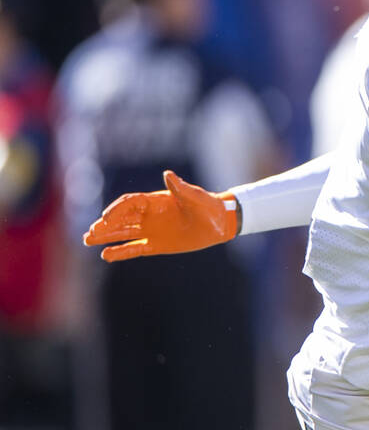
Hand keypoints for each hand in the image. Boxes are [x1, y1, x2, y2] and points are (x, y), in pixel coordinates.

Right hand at [82, 170, 238, 261]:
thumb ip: (180, 188)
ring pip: (123, 233)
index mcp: (155, 201)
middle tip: (89, 233)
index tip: (106, 218)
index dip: (116, 210)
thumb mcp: (195, 197)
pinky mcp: (157, 245)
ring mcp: (152, 230)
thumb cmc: (208, 205)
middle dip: (105, 225)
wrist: (220, 222)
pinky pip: (135, 249)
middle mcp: (149, 215)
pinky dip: (121, 252)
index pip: (129, 203)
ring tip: (87, 240)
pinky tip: (105, 255)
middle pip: (121, 219)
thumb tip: (168, 174)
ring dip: (106, 236)